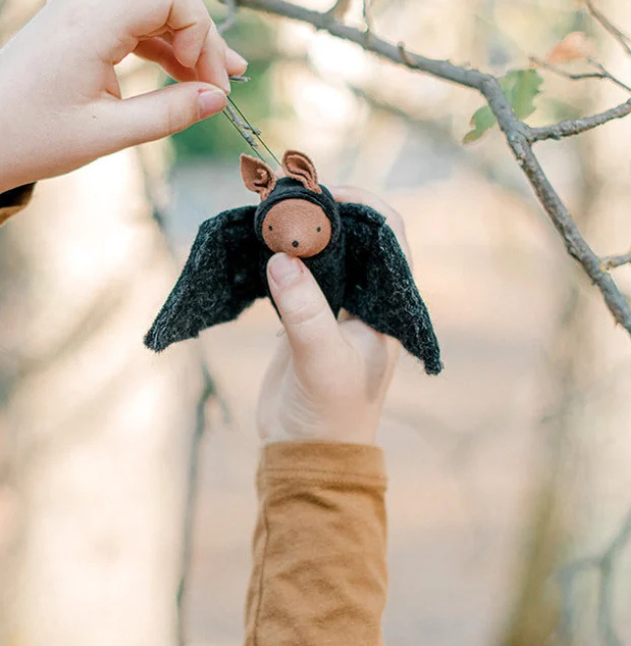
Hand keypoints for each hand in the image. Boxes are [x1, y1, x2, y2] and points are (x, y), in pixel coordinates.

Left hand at [0, 0, 245, 205]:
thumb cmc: (30, 141)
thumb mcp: (106, 134)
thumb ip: (167, 113)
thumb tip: (217, 99)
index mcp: (91, 21)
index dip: (203, 35)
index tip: (210, 84)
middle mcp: (82, 3)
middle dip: (200, 40)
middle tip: (223, 87)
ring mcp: (73, 11)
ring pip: (147, 10)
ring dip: (180, 43)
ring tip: (212, 82)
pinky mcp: (68, 26)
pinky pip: (124, 23)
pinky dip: (153, 46)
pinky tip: (176, 74)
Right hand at [256, 187, 407, 446]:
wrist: (306, 452)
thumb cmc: (331, 413)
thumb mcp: (322, 360)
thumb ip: (306, 310)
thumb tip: (281, 258)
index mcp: (385, 304)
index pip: (388, 234)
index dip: (362, 204)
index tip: (323, 193)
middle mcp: (364, 298)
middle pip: (351, 234)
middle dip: (321, 211)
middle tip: (285, 198)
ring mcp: (333, 306)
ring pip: (320, 251)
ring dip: (296, 231)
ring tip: (268, 216)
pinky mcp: (302, 317)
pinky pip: (294, 273)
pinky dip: (277, 256)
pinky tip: (257, 247)